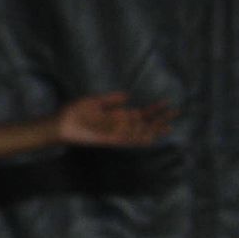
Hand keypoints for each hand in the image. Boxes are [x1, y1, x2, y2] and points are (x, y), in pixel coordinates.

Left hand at [54, 91, 176, 146]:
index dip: (156, 108)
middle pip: (146, 123)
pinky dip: (139, 139)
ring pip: (141, 133)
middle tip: (176, 113)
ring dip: (154, 130)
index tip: (167, 102)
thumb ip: (112, 100)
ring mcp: (117, 133)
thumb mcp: (95, 101)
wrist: (62, 123)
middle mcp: (121, 125)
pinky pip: (128, 141)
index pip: (143, 113)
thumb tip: (128, 96)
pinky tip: (150, 137)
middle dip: (161, 119)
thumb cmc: (75, 111)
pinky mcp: (110, 140)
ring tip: (168, 126)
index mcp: (119, 114)